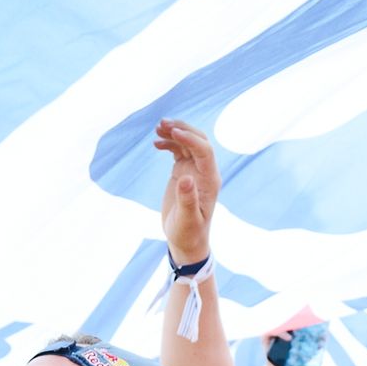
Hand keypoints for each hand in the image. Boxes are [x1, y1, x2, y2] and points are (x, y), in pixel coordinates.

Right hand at [153, 119, 221, 263]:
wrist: (186, 241)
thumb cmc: (188, 233)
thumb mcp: (187, 220)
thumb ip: (188, 200)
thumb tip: (186, 178)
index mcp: (210, 181)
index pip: (204, 151)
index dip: (190, 139)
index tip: (172, 133)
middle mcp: (205, 172)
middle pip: (199, 141)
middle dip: (183, 129)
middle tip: (162, 124)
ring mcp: (194, 171)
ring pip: (188, 143)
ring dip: (175, 133)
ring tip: (157, 128)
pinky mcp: (183, 172)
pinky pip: (179, 151)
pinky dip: (169, 143)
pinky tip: (156, 143)